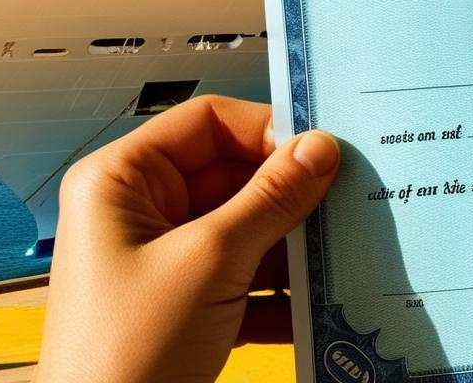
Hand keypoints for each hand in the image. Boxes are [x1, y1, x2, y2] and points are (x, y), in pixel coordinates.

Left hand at [35, 96, 339, 382]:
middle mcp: (141, 211)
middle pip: (235, 175)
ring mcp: (167, 259)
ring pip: (249, 227)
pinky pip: (247, 276)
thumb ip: (271, 198)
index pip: (208, 123)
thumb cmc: (127, 349)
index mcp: (122, 181)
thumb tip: (321, 147)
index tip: (327, 150)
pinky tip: (322, 300)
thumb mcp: (210, 262)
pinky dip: (283, 290)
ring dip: (295, 244)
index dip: (268, 131)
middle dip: (292, 193)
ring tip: (344, 250)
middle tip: (350, 199)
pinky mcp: (189, 302)